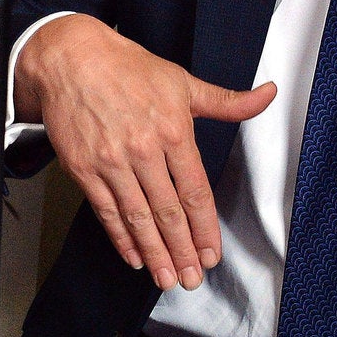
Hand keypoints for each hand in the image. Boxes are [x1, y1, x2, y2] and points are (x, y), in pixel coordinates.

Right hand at [15, 15, 274, 291]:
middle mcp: (143, 150)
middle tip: (193, 278)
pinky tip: (133, 255)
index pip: (196, 192)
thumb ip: (226, 100)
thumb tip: (266, 95)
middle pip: (168, 212)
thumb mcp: (182, 81)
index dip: (205, 229)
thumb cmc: (126, 68)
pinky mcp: (83, 168)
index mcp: (174, 131)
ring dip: (154, 252)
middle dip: (183, 250)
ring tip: (167, 278)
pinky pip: (105, 210)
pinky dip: (120, 237)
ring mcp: (111, 162)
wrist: (70, 58)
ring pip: (137, 217)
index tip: (212, 253)